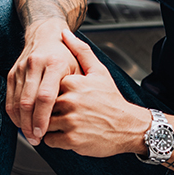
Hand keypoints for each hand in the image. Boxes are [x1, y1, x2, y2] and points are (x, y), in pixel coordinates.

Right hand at [6, 22, 79, 144]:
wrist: (46, 35)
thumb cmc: (66, 56)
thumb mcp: (79, 67)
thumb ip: (78, 89)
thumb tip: (78, 114)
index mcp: (55, 64)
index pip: (45, 96)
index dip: (43, 118)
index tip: (43, 133)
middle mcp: (36, 64)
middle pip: (28, 101)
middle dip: (30, 124)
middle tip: (36, 139)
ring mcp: (21, 68)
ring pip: (16, 101)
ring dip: (21, 122)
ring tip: (30, 136)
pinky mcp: (12, 73)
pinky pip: (10, 98)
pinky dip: (14, 114)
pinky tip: (22, 123)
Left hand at [42, 29, 149, 155]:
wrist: (129, 127)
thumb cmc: (112, 100)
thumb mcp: (99, 72)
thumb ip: (81, 51)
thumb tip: (65, 33)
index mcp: (73, 82)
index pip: (47, 88)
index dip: (53, 95)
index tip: (64, 99)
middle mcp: (70, 100)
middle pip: (44, 107)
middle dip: (51, 112)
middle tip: (66, 114)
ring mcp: (71, 121)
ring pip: (44, 124)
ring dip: (52, 126)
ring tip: (68, 124)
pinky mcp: (72, 140)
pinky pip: (50, 141)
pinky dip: (55, 140)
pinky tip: (70, 134)